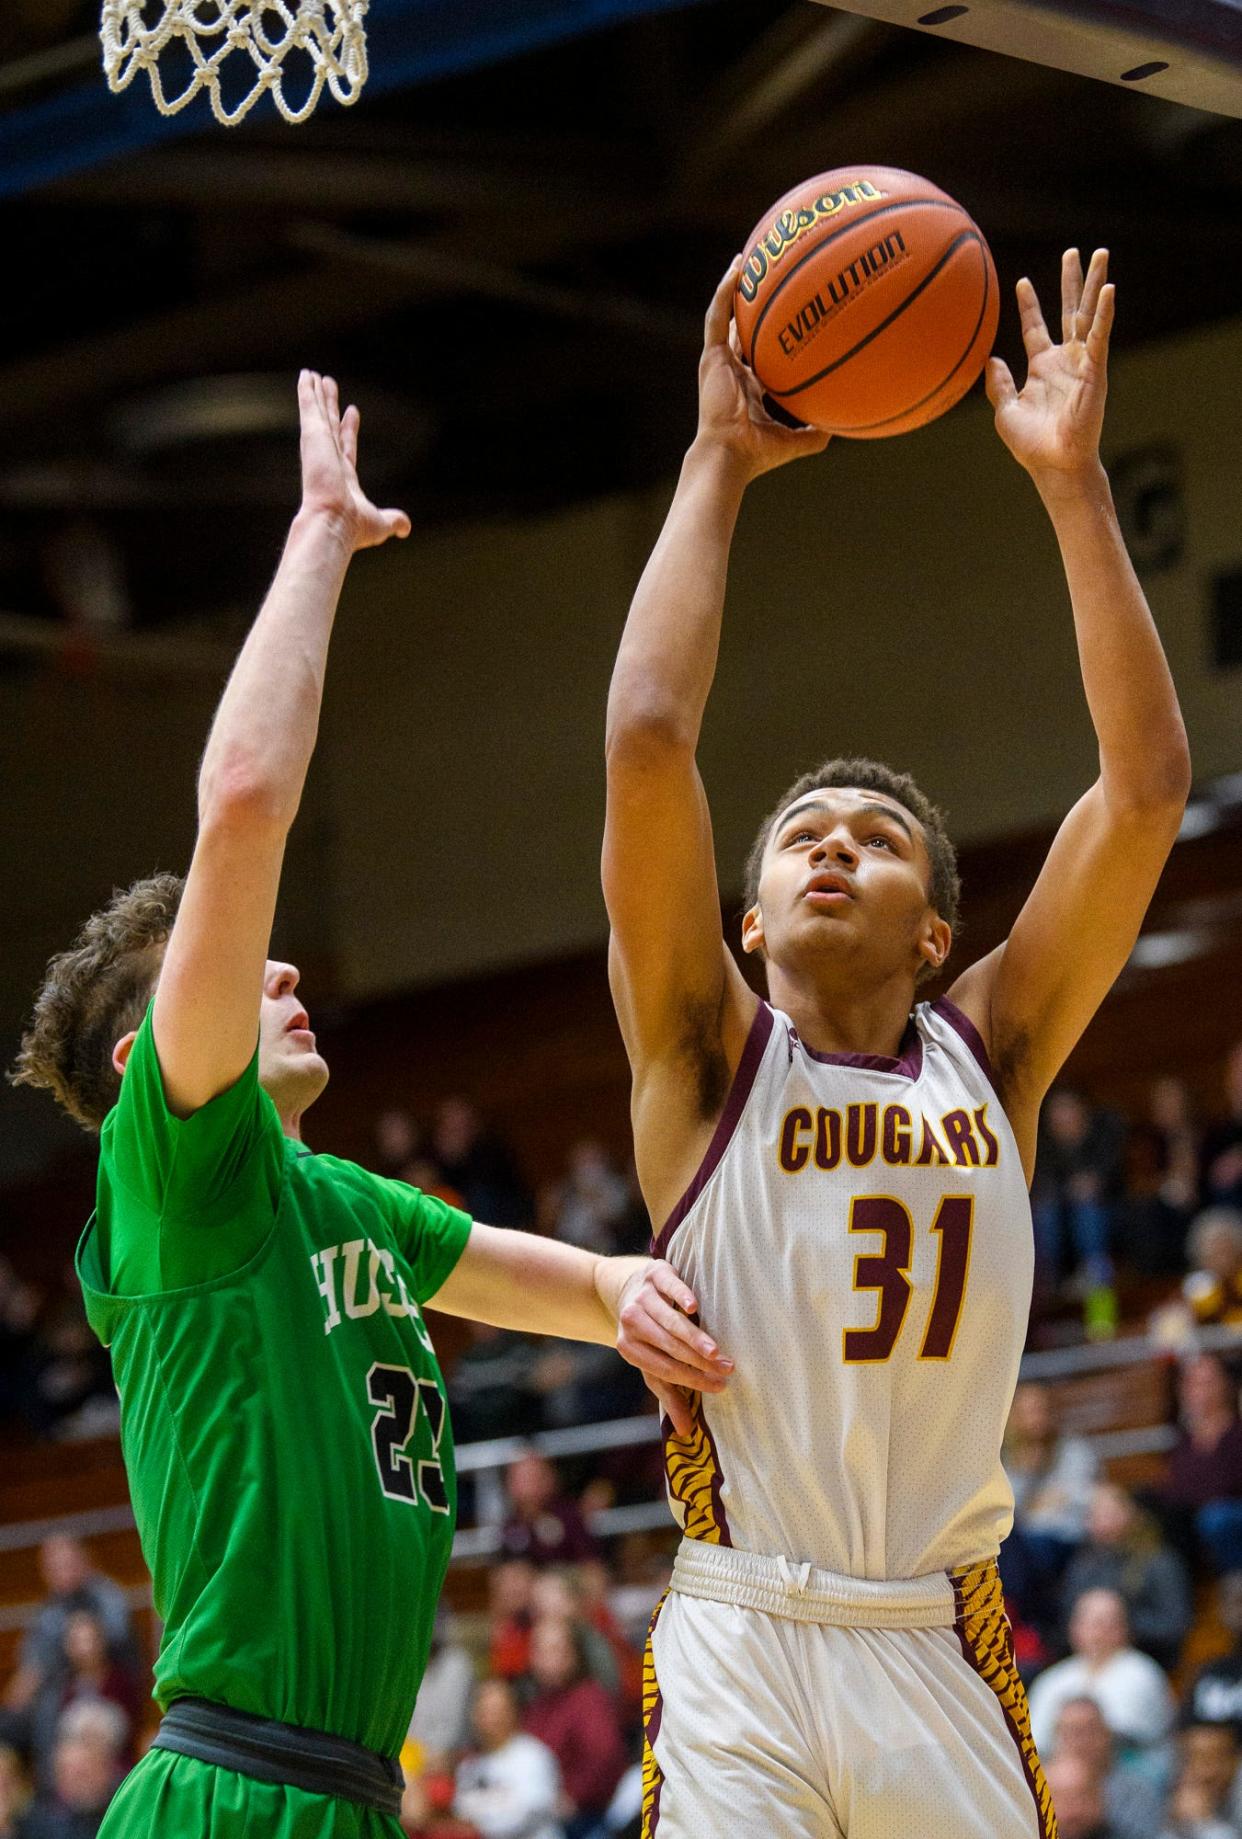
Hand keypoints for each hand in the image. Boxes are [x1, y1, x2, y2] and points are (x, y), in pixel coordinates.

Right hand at [297, 370, 410, 551]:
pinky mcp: (313, 438)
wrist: (333, 524)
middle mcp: (328, 460)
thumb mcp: (380, 523)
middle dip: (329, 406)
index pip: (346, 446)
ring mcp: (319, 448)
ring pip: (317, 414)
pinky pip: (309, 408)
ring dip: (315, 394)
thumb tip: (406, 528)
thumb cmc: (353, 529)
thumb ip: (393, 520)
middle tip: (327, 386)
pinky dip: (307, 392)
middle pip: (329, 426)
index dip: (349, 429)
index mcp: (342, 478)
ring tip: (312, 375)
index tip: (353, 410)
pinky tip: (306, 376)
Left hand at [613, 1258, 733, 1436]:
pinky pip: (668, 1287)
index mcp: (629, 1348)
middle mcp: (632, 1322)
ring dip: (695, 1338)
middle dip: (699, 1362)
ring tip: (718, 1352)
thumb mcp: (651, 1362)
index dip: (692, 1379)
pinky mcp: (654, 1274)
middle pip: (669, 1347)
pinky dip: (679, 1297)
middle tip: (726, 1370)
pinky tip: (694, 1308)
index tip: (719, 1386)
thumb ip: (668, 1393)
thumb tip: (686, 1431)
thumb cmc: (647, 1334)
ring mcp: (642, 1296)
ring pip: (670, 1321)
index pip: (665, 1369)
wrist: (627, 1288)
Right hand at [695, 258, 831, 482]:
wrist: (730, 454)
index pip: (757, 353)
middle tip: (764, 276)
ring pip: (725, 314)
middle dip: (749, 303)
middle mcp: (732, 369)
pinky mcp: (710, 356)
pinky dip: (725, 292)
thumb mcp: (796, 441)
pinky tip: (737, 269)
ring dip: (733, 287)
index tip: (786, 314)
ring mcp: (719, 361)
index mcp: (748, 386)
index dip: (768, 334)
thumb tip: (845, 425)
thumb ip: (817, 432)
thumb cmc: (758, 454)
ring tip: (745, 259)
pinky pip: (717, 315)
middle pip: (740, 328)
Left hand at [987, 249, 1113, 486]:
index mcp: (1042, 368)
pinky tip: (1110, 289)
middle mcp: (1065, 360)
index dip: (1030, 306)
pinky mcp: (1095, 370)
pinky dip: (1105, 313)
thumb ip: (998, 384)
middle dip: (1072, 281)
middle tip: (1075, 252)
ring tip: (1100, 253)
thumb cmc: (1031, 445)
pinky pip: (1100, 336)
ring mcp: (1082, 362)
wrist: (1053, 463)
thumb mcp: (1005, 411)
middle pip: (1069, 310)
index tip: (1022, 283)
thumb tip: (989, 358)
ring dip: (1094, 284)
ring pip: (1089, 314)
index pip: (1036, 328)